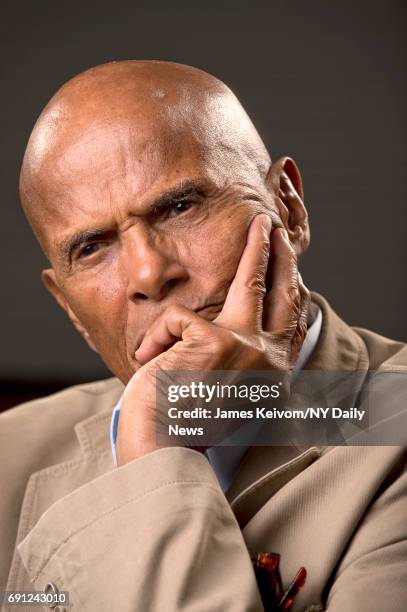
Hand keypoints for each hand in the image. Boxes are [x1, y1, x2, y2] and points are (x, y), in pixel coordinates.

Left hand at [116, 214, 309, 464]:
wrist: (164, 452)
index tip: (293, 273)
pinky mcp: (215, 342)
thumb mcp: (223, 389)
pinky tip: (150, 360)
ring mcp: (247, 349)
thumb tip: (241, 322)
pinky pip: (178, 318)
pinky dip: (157, 337)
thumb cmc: (186, 421)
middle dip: (282, 256)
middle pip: (283, 294)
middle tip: (275, 230)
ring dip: (257, 248)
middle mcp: (269, 360)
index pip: (290, 323)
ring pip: (253, 282)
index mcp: (272, 374)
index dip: (292, 292)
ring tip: (258, 226)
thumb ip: (238, 356)